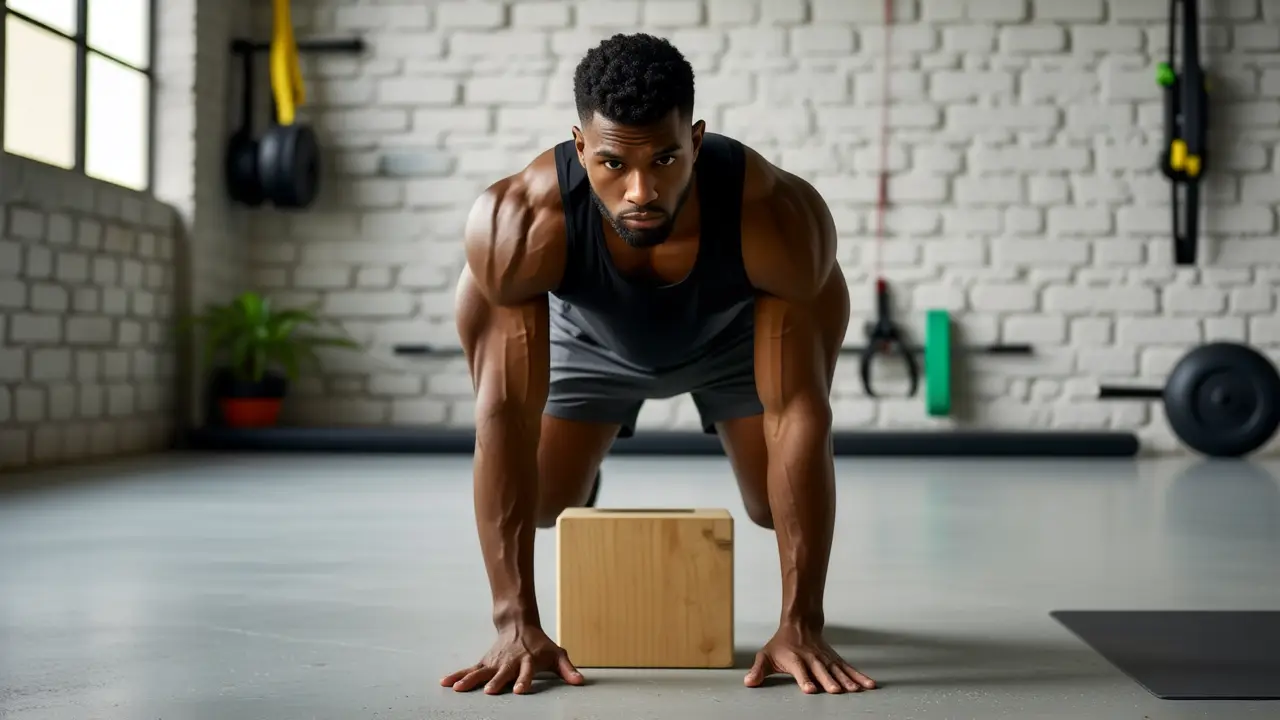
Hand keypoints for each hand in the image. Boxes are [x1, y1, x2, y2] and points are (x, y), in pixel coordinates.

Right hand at [441, 624, 584, 694]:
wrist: (519, 624)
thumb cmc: (540, 644)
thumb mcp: (557, 655)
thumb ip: (568, 669)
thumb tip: (580, 682)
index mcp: (527, 661)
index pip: (527, 672)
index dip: (525, 681)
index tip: (521, 690)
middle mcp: (509, 662)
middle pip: (502, 673)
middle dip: (497, 682)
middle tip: (490, 691)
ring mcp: (495, 662)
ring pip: (481, 672)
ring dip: (470, 680)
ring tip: (459, 689)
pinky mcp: (485, 662)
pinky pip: (469, 670)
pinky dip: (457, 675)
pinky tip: (446, 683)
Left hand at [744, 624, 876, 693]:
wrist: (800, 624)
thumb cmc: (781, 645)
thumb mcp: (765, 656)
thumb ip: (758, 670)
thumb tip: (748, 682)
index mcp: (795, 659)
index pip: (800, 671)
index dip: (804, 680)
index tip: (810, 690)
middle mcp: (812, 659)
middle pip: (821, 671)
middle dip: (829, 681)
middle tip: (836, 691)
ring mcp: (825, 659)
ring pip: (837, 669)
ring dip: (847, 680)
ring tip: (856, 690)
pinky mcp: (835, 660)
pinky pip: (849, 668)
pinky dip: (859, 676)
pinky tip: (869, 685)